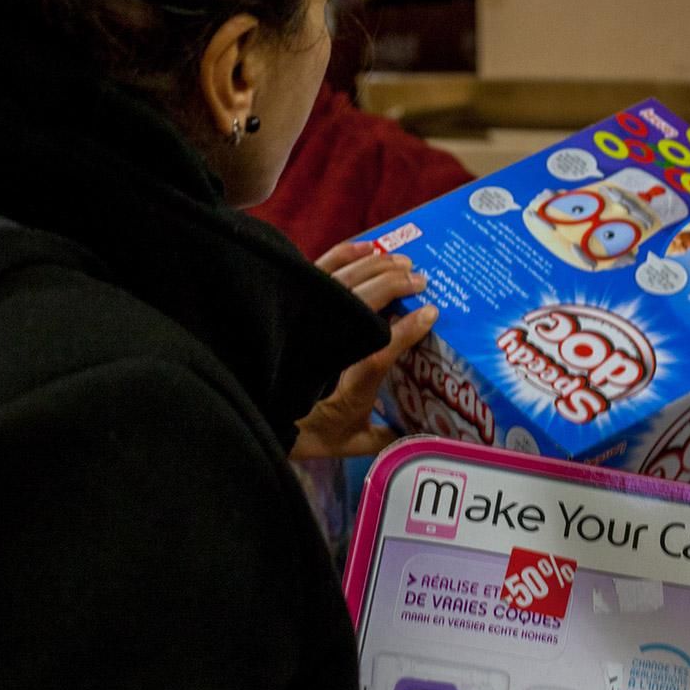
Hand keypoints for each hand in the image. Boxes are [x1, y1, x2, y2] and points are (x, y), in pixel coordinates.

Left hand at [293, 241, 438, 458]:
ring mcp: (310, 315)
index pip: (383, 344)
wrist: (258, 415)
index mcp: (349, 377)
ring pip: (348, 280)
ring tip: (403, 262)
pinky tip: (368, 248)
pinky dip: (346, 254)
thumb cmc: (305, 432)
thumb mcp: (349, 441)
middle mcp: (329, 340)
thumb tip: (412, 437)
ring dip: (380, 266)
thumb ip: (383, 438)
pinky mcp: (295, 300)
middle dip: (398, 286)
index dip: (409, 327)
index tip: (431, 312)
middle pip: (366, 302)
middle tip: (420, 280)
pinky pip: (323, 268)